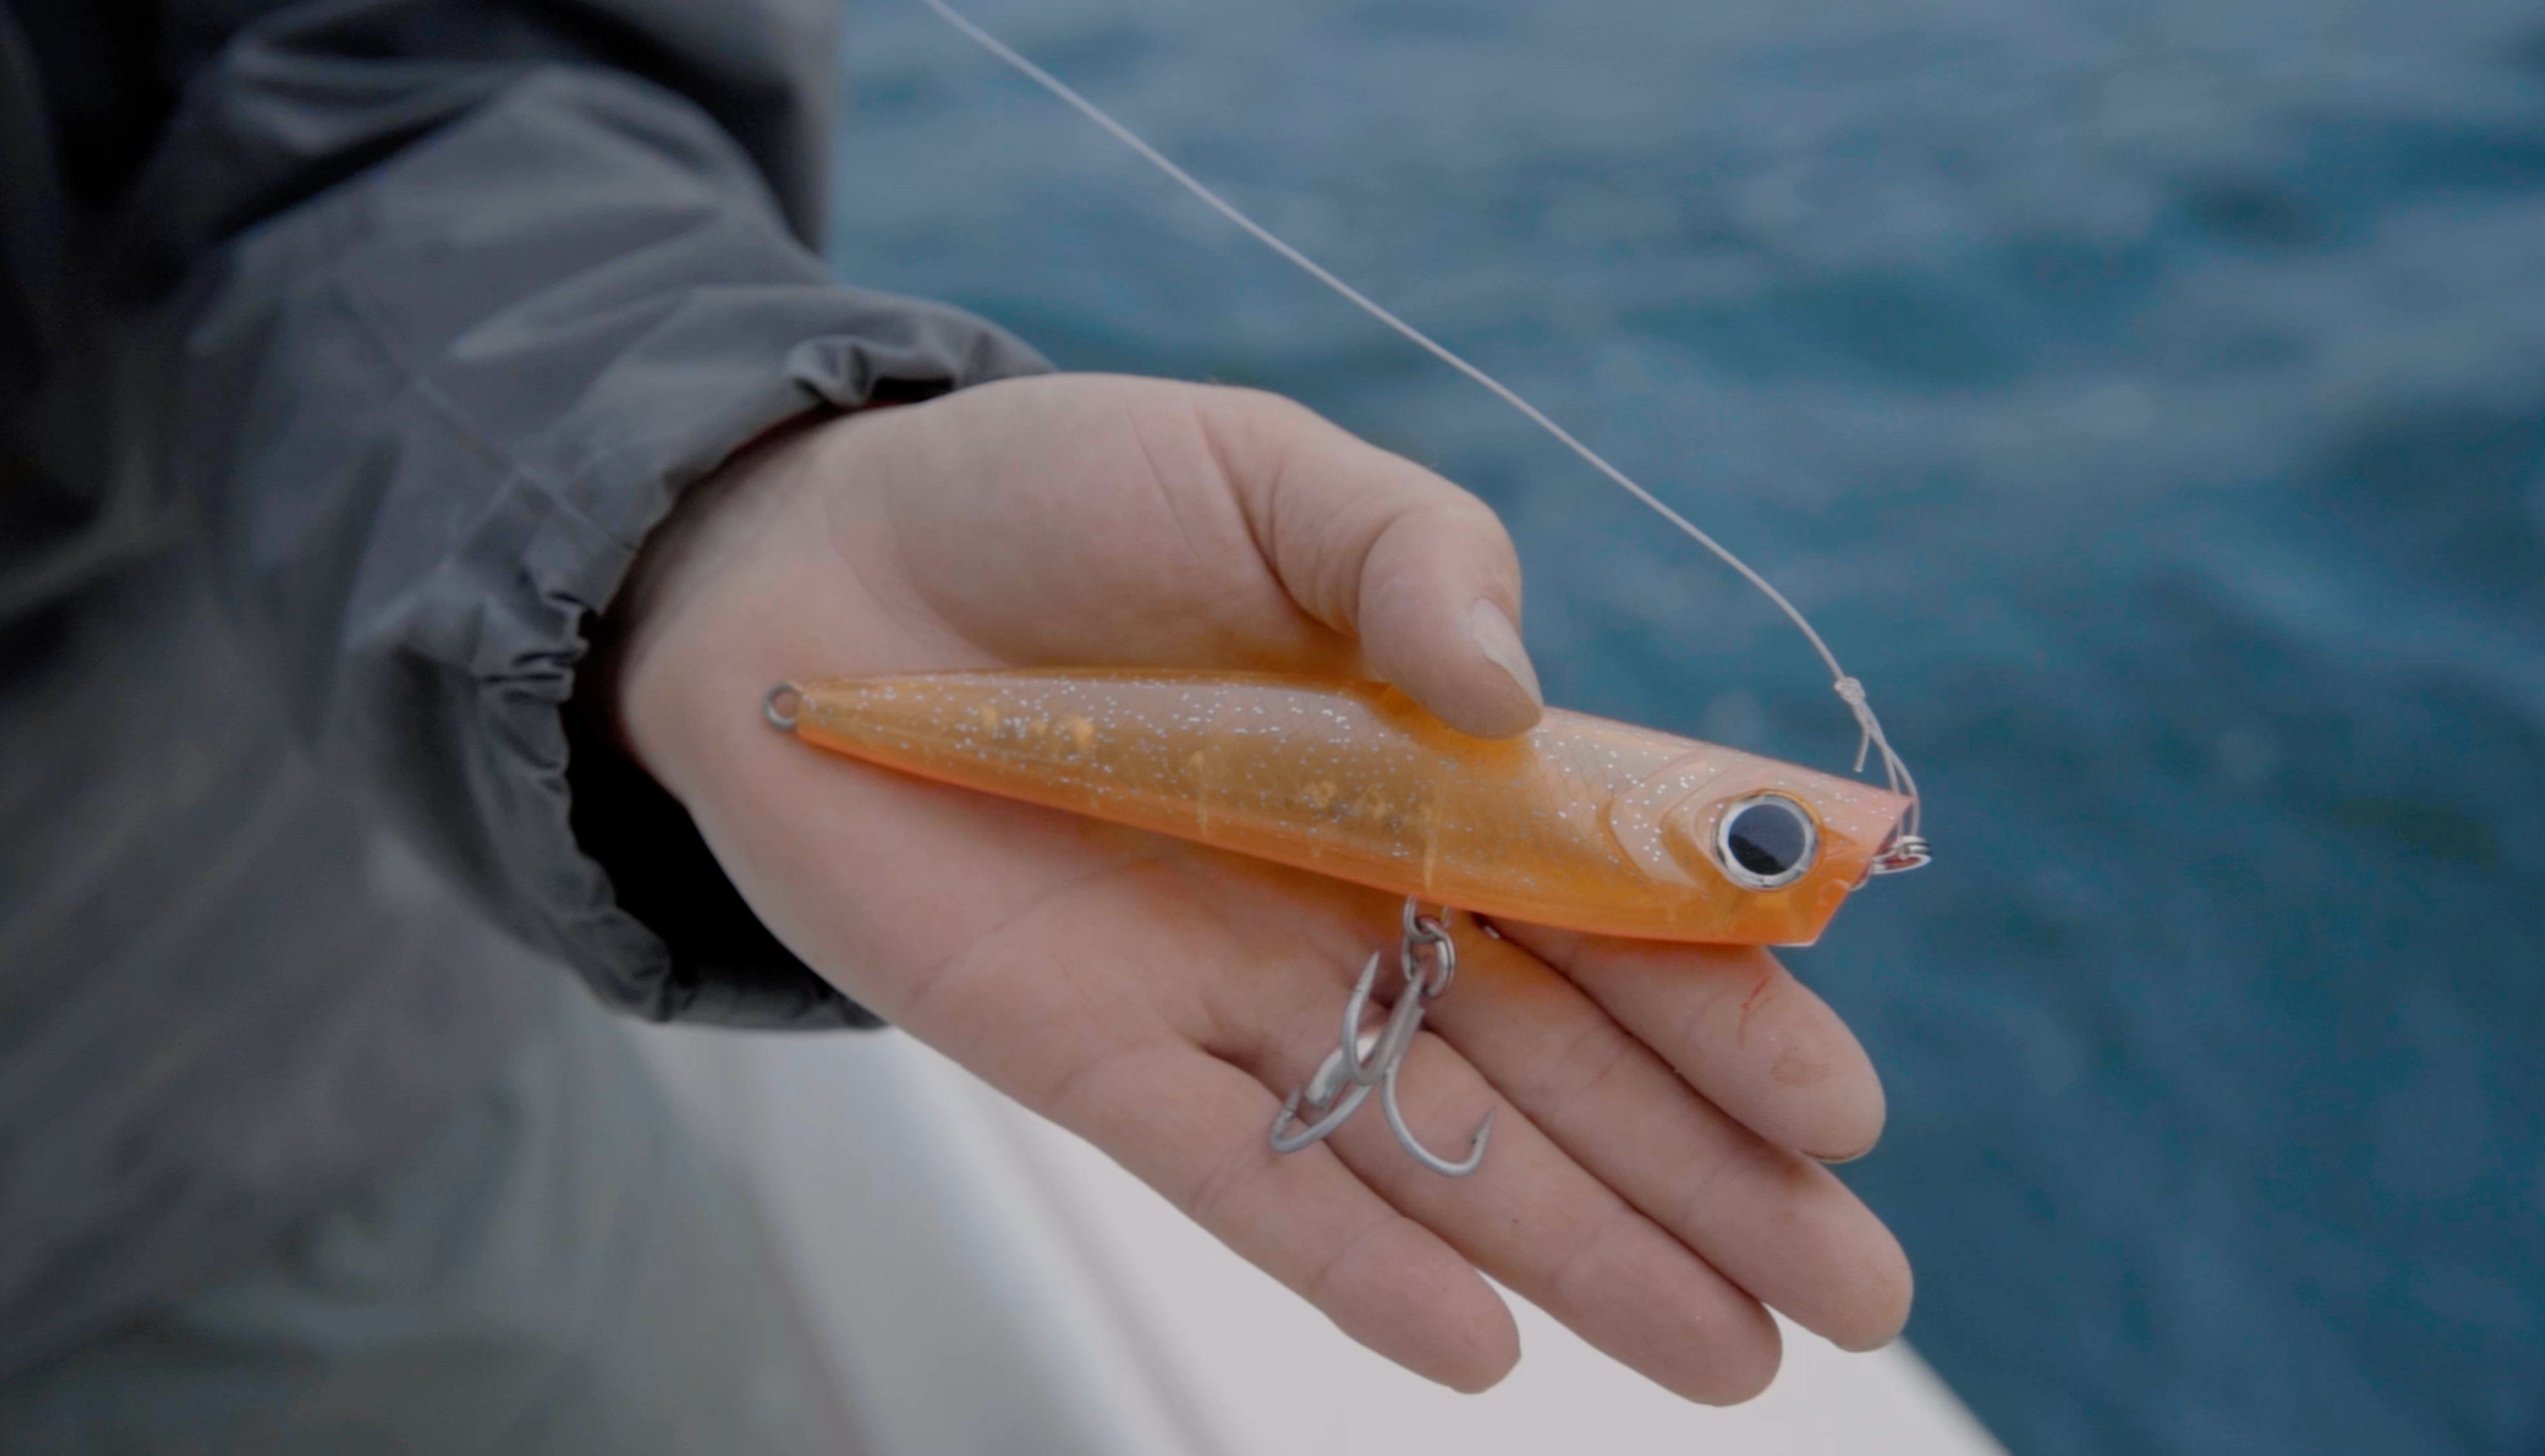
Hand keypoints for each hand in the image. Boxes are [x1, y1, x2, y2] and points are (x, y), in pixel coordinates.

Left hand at [612, 374, 1909, 1399]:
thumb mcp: (1260, 471)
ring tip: (1732, 1363)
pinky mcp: (1095, 1054)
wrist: (811, 566)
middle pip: (1568, 1062)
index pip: (1619, 909)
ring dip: (1586, 1251)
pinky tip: (1485, 1350)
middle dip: (1715, 1181)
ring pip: (1439, 1144)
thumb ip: (1411, 553)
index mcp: (1430, 768)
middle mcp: (1357, 901)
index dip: (1734, 1007)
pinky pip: (1241, 1176)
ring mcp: (1232, 991)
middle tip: (1855, 1299)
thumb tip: (1519, 694)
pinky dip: (1355, 1264)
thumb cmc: (1050, 498)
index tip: (1843, 1112)